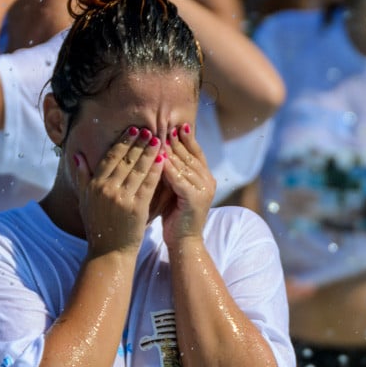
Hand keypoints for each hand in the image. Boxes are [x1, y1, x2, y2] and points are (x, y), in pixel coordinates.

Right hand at [74, 126, 164, 256]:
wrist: (109, 252)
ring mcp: (121, 198)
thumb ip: (82, 177)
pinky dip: (155, 171)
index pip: (110, 157)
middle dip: (138, 143)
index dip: (123, 142)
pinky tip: (162, 160)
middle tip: (149, 130)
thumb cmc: (99, 227)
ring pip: (138, 169)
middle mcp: (106, 189)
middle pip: (125, 159)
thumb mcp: (85, 201)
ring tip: (158, 141)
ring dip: (149, 152)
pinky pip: (148, 184)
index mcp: (94, 185)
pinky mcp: (136, 207)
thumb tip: (77, 155)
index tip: (133, 130)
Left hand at [159, 122, 214, 245]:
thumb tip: (160, 151)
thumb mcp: (174, 189)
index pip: (195, 152)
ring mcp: (203, 189)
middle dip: (176, 140)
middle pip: (189, 155)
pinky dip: (168, 167)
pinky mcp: (195, 198)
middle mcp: (208, 181)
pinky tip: (158, 158)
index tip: (175, 124)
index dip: (186, 138)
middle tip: (164, 125)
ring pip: (184, 164)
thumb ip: (172, 172)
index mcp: (205, 178)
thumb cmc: (176, 217)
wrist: (184, 243)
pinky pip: (179, 178)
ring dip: (171, 150)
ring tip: (158, 136)